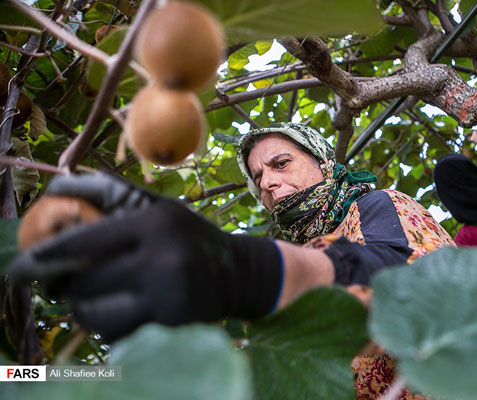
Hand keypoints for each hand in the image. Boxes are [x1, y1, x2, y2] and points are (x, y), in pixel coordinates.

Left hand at [9, 173, 282, 341]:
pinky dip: (106, 326)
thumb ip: (112, 194)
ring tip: (83, 301)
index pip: (87, 241)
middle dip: (59, 287)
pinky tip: (112, 313)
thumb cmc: (189, 237)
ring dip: (81, 310)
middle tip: (53, 285)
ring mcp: (169, 297)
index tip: (23, 264)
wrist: (238, 274)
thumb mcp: (159, 208)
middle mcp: (163, 260)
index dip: (48, 255)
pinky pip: (119, 334)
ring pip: (97, 314)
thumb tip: (58, 188)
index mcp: (156, 224)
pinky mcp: (172, 326)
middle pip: (85, 282)